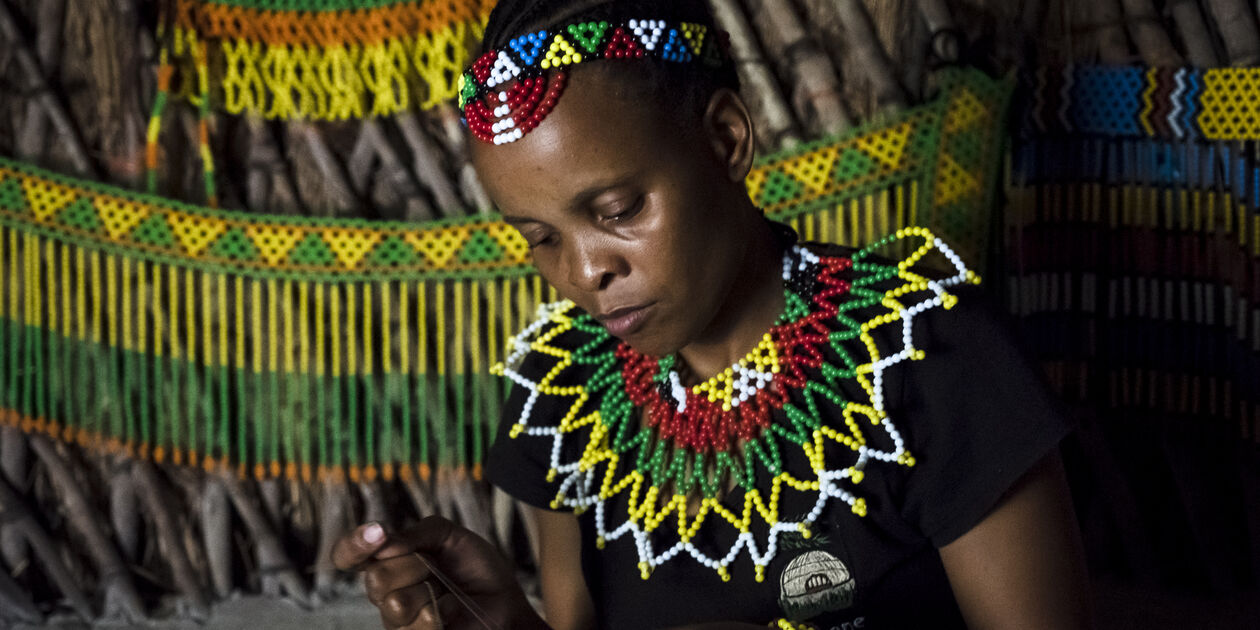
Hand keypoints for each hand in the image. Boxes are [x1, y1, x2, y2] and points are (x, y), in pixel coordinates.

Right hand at [333, 516, 548, 629]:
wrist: (504, 600)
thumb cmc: (475, 568)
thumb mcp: (451, 535)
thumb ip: (418, 532)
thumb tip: (385, 541)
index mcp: (387, 561)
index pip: (348, 554)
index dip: (353, 544)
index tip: (379, 533)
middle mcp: (384, 592)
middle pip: (376, 578)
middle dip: (414, 567)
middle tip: (435, 570)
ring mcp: (396, 620)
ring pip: (396, 605)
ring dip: (429, 594)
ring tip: (445, 594)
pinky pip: (414, 628)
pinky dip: (439, 615)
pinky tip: (450, 612)